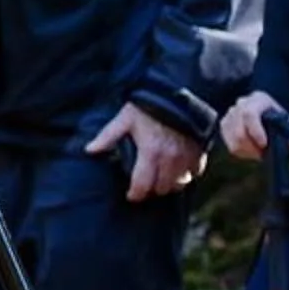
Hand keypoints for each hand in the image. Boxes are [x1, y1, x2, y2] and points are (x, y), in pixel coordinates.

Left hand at [86, 104, 203, 203]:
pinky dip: (187, 174)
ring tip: (160, 179)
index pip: (142, 184)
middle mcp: (170, 159)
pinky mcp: (199, 152)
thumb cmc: (147, 107)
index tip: (131, 195)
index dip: (135, 194)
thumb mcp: (124, 119)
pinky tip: (178, 169)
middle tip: (144, 185)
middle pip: (161, 188)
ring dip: (169, 185)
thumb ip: (107, 137)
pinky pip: (196, 173)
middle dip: (151, 190)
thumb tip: (89, 150)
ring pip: (180, 184)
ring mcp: (187, 157)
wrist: (177, 94)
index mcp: (150, 153)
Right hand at [218, 91, 281, 162]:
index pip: (249, 114)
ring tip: (259, 153)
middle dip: (252, 147)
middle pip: (239, 131)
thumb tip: (288, 142)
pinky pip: (230, 144)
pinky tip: (251, 150)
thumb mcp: (285, 118)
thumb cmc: (276, 115)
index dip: (255, 131)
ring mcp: (230, 114)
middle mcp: (241, 104)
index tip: (264, 144)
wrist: (264, 110)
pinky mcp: (224, 125)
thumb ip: (287, 128)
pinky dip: (242, 152)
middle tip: (263, 154)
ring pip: (234, 140)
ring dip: (248, 151)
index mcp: (258, 99)